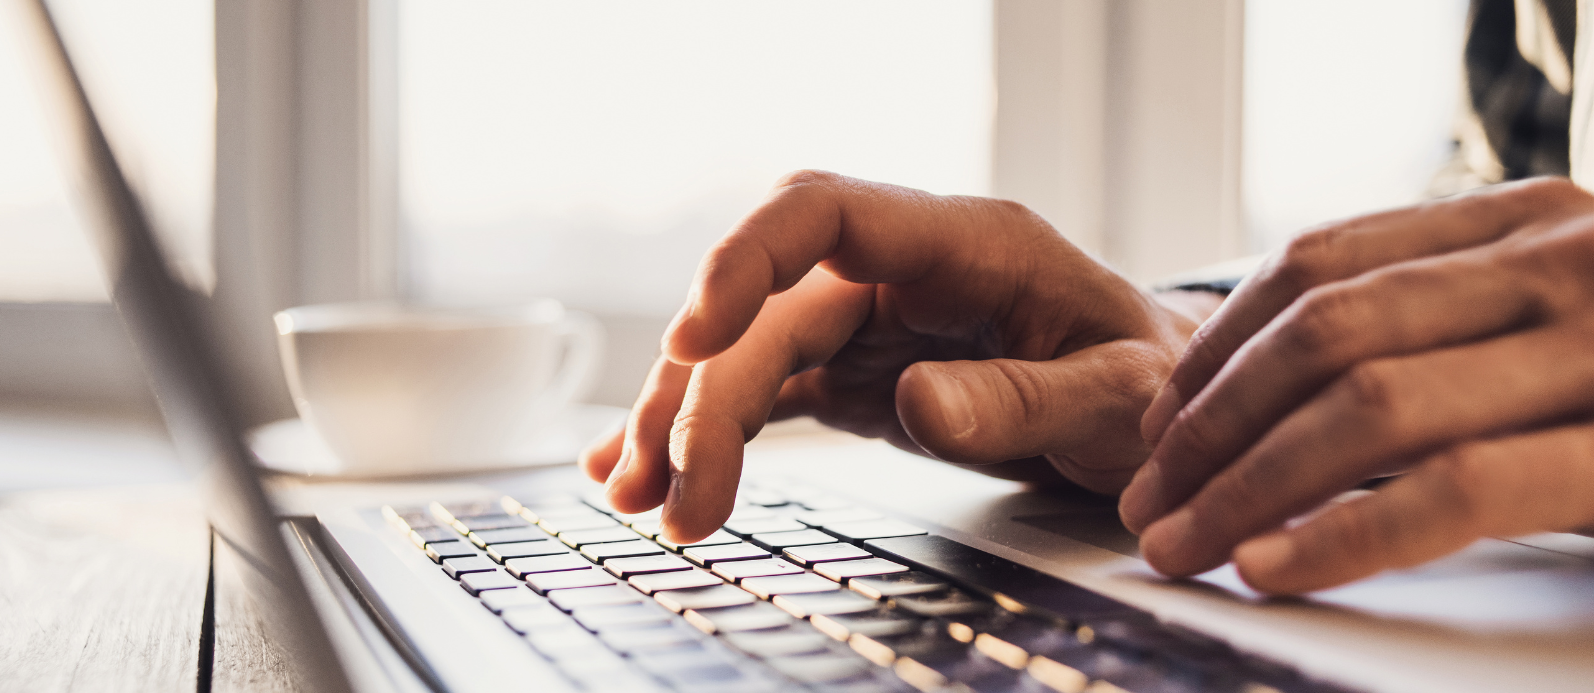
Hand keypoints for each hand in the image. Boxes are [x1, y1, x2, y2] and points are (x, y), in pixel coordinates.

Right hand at [579, 171, 1204, 541]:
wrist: (1155, 402)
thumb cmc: (1149, 378)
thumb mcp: (1119, 395)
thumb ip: (1023, 397)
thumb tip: (916, 406)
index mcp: (964, 244)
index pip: (824, 212)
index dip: (746, 261)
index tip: (696, 335)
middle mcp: (898, 271)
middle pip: (766, 307)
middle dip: (703, 394)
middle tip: (675, 494)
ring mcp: (868, 320)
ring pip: (747, 350)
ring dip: (683, 418)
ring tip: (640, 497)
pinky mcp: (854, 371)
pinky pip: (763, 389)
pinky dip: (707, 430)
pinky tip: (650, 469)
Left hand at [1120, 177, 1593, 593]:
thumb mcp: (1555, 317)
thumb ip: (1445, 321)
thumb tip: (1270, 391)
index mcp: (1524, 220)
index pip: (1320, 262)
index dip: (1216, 345)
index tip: (1155, 422)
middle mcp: (1559, 260)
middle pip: (1324, 333)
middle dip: (1210, 425)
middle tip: (1147, 499)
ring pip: (1369, 405)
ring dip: (1247, 486)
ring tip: (1182, 543)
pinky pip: (1455, 490)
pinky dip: (1344, 534)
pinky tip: (1270, 565)